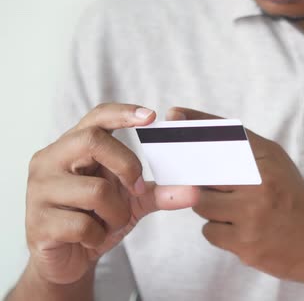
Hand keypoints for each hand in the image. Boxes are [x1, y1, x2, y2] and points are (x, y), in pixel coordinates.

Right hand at [26, 103, 198, 284]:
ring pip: (95, 190)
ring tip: (108, 222)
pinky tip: (90, 238)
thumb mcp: (132, 201)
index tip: (151, 116)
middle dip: (127, 166)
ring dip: (115, 212)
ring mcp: (39, 190)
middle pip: (93, 141)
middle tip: (136, 188)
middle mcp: (50, 160)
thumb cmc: (97, 219)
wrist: (68, 261)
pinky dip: (98, 236)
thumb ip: (160, 192)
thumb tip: (195, 191)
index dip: (123, 112)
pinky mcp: (38, 222)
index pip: (96, 117)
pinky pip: (83, 225)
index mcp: (71, 147)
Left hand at [167, 107, 303, 281]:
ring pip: (201, 202)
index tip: (174, 115)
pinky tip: (239, 229)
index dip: (195, 123)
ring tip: (233, 209)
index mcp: (268, 160)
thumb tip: (200, 136)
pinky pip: (209, 231)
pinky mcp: (244, 243)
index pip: (224, 134)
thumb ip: (243, 150)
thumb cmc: (293, 201)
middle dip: (193, 172)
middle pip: (204, 169)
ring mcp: (251, 214)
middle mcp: (260, 182)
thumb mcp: (277, 166)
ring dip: (208, 206)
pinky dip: (218, 230)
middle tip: (192, 173)